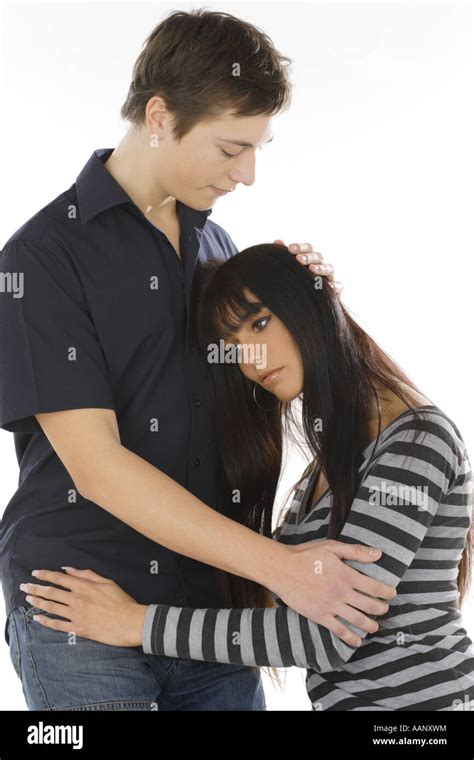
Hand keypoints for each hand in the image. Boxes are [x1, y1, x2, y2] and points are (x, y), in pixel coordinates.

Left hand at [19, 568, 147, 646]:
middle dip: (35, 588)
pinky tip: (38, 618)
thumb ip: (87, 574)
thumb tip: (69, 569)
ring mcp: (77, 615)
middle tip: (25, 587)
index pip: (59, 578)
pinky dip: (46, 621)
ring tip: (28, 599)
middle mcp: (77, 600)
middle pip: (51, 593)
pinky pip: (58, 625)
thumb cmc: (122, 601)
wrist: (130, 622)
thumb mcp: (107, 582)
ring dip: (38, 603)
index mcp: (85, 586)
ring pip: (52, 607)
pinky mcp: (79, 629)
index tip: (35, 573)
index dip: (45, 575)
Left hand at [273, 239, 342, 295]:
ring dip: (321, 267)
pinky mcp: (335, 291)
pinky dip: (335, 285)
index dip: (300, 247)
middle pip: (318, 257)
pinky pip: (338, 286)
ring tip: (312, 269)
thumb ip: (285, 257)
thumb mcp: (291, 270)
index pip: (308, 249)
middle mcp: (321, 266)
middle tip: (299, 259)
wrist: (309, 306)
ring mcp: (330, 277)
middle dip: (309, 257)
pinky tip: (329, 286)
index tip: (290, 249)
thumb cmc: (298, 284)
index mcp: (311, 259)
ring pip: (329, 268)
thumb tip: (278, 241)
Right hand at [273, 540, 396, 646]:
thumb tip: (378, 554)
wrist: (282, 569)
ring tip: (375, 626)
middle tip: (384, 609)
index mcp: (346, 575)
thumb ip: (356, 551)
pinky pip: (340, 631)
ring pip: (358, 621)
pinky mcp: (320, 616)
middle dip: (382, 609)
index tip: (392, 593)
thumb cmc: (306, 555)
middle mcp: (341, 592)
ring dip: (371, 625)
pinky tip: (357, 641)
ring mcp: (331, 606)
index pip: (375, 587)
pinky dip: (351, 638)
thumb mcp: (331, 547)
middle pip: (370, 606)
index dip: (387, 592)